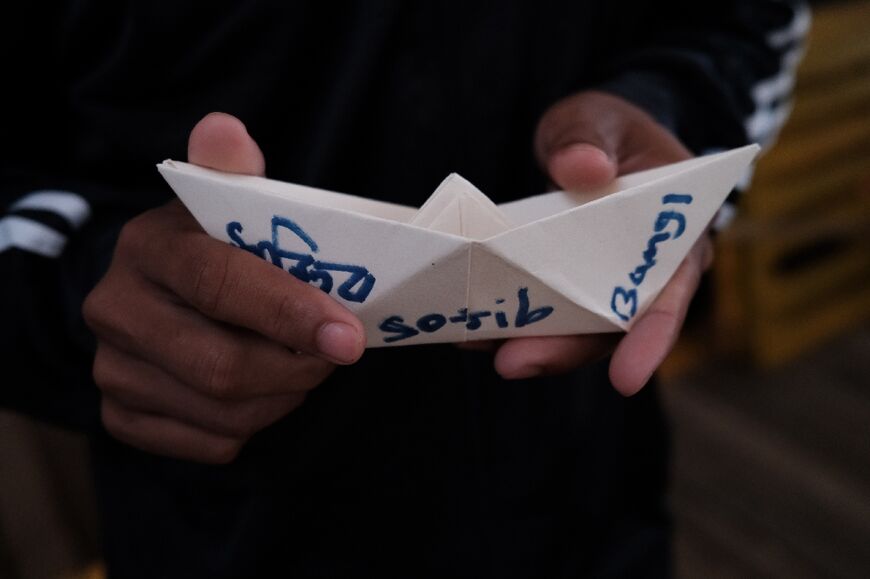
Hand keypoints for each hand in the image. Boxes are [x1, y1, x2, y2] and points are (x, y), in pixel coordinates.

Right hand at [83, 113, 365, 462]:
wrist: (171, 294)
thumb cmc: (219, 247)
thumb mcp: (227, 203)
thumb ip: (232, 172)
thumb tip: (224, 130)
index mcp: (150, 246)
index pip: (220, 283)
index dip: (290, 313)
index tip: (350, 336)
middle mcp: (116, 308)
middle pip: (221, 365)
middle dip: (298, 368)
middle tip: (338, 353)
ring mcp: (112, 368)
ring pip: (222, 413)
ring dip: (285, 397)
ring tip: (304, 367)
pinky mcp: (121, 415)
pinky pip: (210, 443)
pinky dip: (255, 426)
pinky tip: (266, 392)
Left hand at [492, 91, 712, 394]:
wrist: (592, 141)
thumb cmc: (611, 131)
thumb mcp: (602, 119)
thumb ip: (590, 136)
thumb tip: (584, 169)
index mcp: (676, 237)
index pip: (672, 293)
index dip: (651, 337)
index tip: (626, 380)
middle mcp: (643, 274)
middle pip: (611, 327)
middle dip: (563, 350)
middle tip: (512, 363)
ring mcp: (601, 286)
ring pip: (571, 330)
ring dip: (527, 343)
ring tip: (476, 344)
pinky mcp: (566, 287)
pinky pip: (542, 313)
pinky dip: (509, 321)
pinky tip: (471, 326)